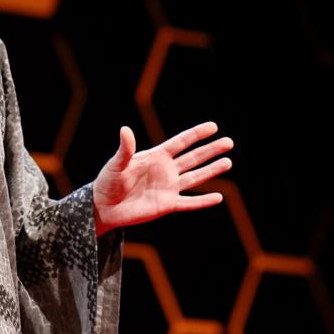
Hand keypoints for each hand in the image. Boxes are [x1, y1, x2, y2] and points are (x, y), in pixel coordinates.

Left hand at [92, 122, 232, 236]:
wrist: (104, 206)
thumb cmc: (108, 181)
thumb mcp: (116, 163)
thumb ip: (125, 149)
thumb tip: (125, 129)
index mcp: (155, 156)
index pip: (180, 142)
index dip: (196, 134)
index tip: (213, 127)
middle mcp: (166, 170)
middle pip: (193, 157)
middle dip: (211, 150)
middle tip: (229, 142)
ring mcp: (168, 187)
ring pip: (195, 177)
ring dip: (212, 170)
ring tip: (228, 162)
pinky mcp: (167, 205)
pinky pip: (189, 202)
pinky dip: (203, 201)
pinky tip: (218, 197)